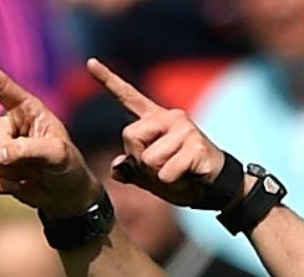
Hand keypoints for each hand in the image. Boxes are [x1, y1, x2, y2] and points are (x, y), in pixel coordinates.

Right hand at [0, 48, 98, 217]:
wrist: (63, 193)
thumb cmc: (67, 166)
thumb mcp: (58, 155)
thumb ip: (30, 150)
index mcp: (26, 108)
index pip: (2, 87)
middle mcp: (8, 121)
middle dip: (12, 159)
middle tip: (36, 167)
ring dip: (9, 175)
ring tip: (31, 174)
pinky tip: (17, 185)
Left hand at [86, 58, 232, 208]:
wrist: (214, 186)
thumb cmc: (181, 177)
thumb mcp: (148, 176)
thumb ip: (131, 169)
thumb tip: (117, 168)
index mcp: (154, 120)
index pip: (128, 97)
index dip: (108, 80)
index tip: (89, 62)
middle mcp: (169, 117)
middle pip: (130, 137)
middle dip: (140, 161)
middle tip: (164, 166)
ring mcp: (184, 128)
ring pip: (148, 159)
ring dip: (158, 175)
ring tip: (178, 171)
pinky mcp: (195, 144)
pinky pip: (166, 172)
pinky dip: (172, 182)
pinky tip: (188, 175)